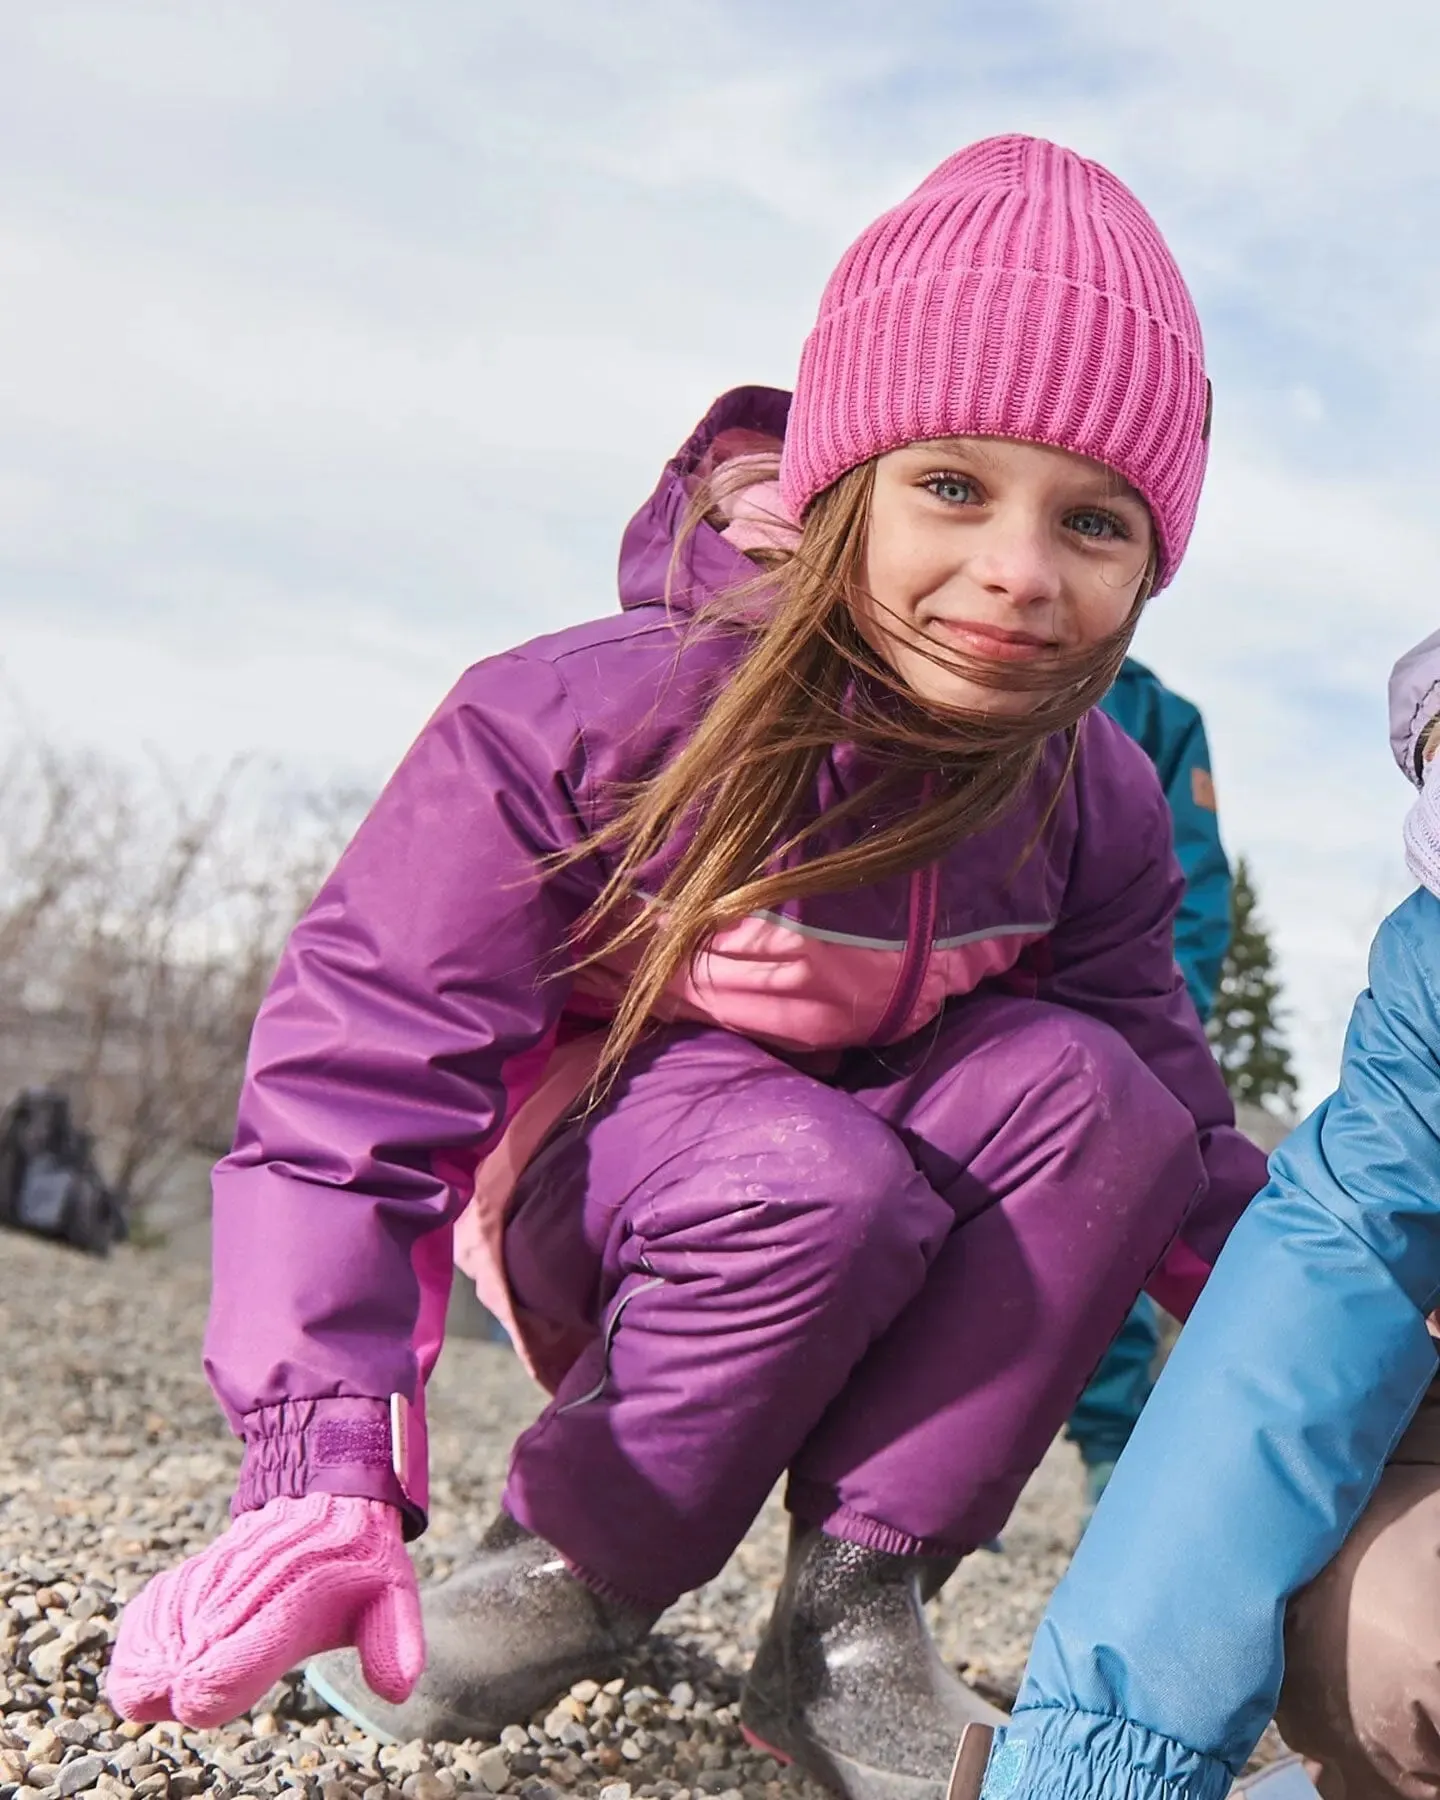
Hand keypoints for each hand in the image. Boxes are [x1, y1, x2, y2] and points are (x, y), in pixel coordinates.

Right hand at [106, 1493, 423, 1727]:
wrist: (332, 1492)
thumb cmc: (361, 1561)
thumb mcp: (393, 1595)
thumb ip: (392, 1643)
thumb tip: (395, 1691)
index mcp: (303, 1594)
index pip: (245, 1644)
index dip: (212, 1681)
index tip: (199, 1699)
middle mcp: (256, 1577)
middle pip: (193, 1643)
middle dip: (176, 1678)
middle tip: (176, 1695)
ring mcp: (223, 1568)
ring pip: (167, 1620)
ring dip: (152, 1659)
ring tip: (151, 1688)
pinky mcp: (200, 1567)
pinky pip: (155, 1603)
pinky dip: (141, 1634)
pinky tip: (140, 1665)